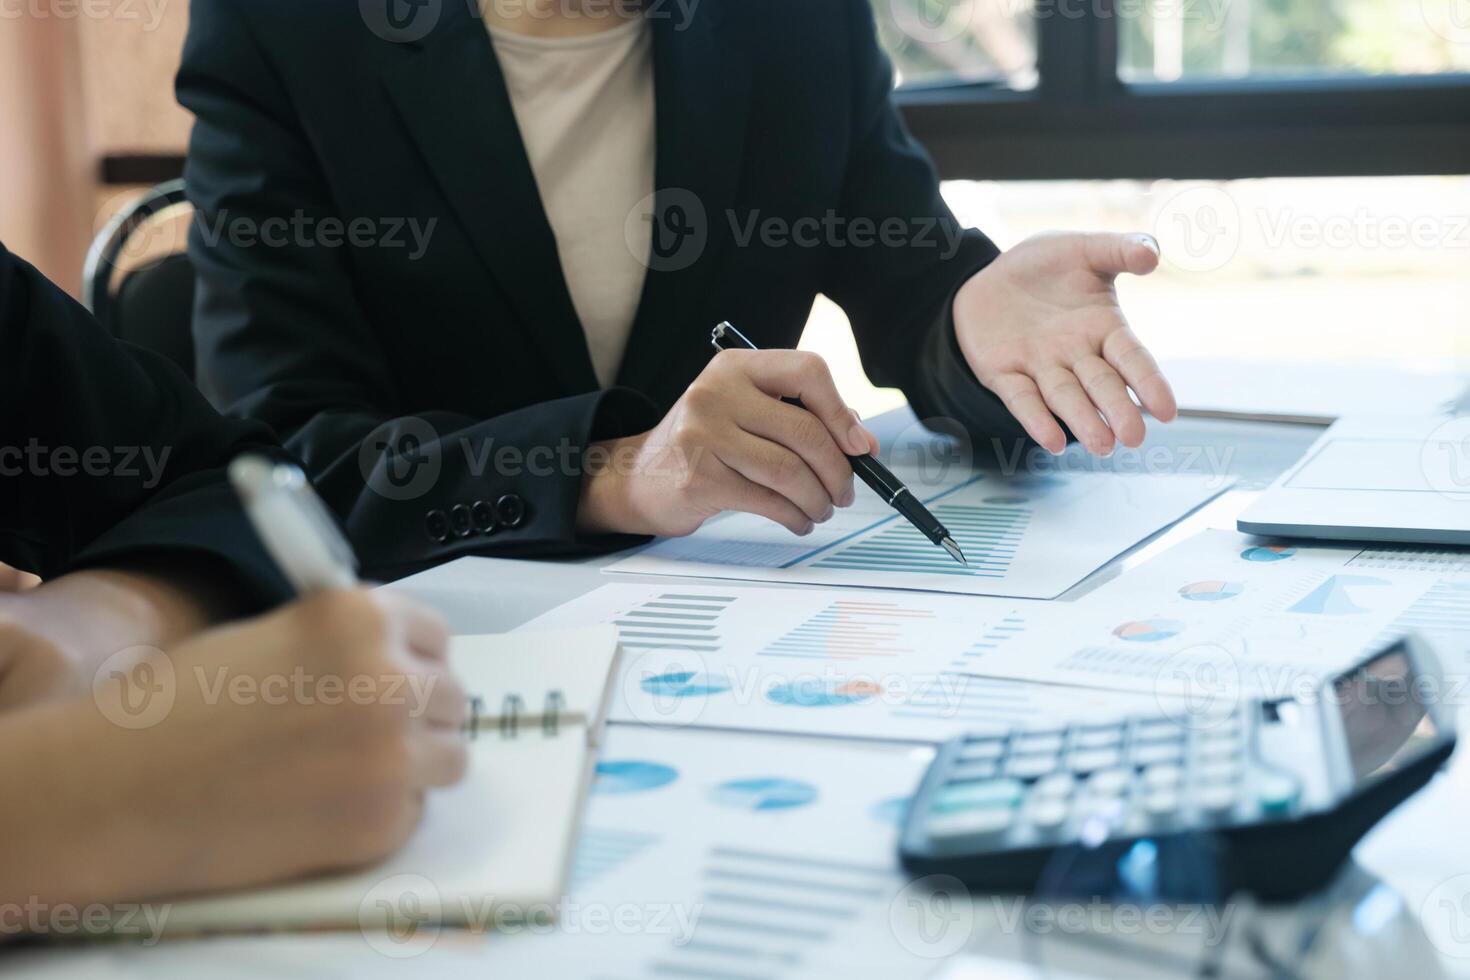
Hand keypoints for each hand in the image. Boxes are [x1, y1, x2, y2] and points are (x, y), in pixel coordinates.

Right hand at [2, 589, 468, 907]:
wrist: (115, 790)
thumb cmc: (174, 711)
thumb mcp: (269, 637)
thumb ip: (343, 643)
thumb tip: (392, 659)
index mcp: (360, 618)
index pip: (435, 635)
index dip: (412, 658)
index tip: (397, 674)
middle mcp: (390, 680)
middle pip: (451, 698)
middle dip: (416, 714)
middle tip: (366, 732)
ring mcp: (393, 756)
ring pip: (449, 758)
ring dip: (414, 765)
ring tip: (349, 771)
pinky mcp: (381, 823)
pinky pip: (413, 814)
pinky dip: (381, 814)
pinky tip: (321, 808)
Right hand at [578, 349, 878, 537]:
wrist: (639, 477)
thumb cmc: (704, 444)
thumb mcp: (746, 412)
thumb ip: (800, 416)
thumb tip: (862, 441)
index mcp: (736, 367)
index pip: (807, 371)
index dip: (841, 411)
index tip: (858, 445)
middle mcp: (717, 392)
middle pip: (805, 431)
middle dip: (838, 470)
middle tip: (845, 491)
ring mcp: (704, 434)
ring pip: (790, 471)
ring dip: (818, 499)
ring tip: (821, 509)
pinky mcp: (700, 477)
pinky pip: (768, 501)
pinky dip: (794, 516)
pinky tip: (798, 520)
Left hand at [953, 231, 1177, 455]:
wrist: (988, 276)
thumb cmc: (1045, 267)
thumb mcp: (1083, 249)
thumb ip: (1119, 249)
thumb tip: (1153, 255)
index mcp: (1103, 328)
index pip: (1132, 359)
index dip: (1149, 383)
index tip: (1168, 411)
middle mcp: (1076, 354)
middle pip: (1101, 385)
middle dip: (1117, 410)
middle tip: (1134, 437)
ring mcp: (1040, 367)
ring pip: (1065, 397)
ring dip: (1083, 421)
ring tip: (1102, 445)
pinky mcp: (1004, 374)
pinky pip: (1022, 399)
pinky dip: (1036, 419)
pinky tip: (1052, 441)